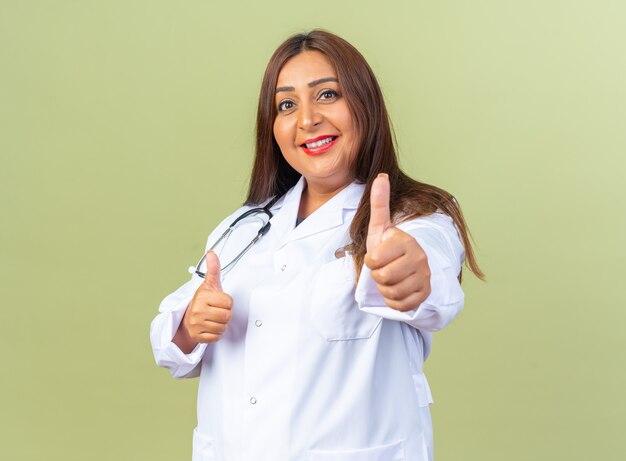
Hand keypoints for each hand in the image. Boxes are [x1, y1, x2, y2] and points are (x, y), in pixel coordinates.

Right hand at [173, 251, 232, 352]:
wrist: (188, 319)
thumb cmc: (202, 301)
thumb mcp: (209, 284)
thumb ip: (213, 269)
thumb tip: (211, 252)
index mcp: (203, 297)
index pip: (228, 302)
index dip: (227, 302)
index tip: (219, 301)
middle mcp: (198, 311)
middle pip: (227, 315)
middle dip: (225, 314)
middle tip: (217, 311)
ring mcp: (197, 324)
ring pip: (223, 327)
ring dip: (222, 324)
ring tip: (214, 319)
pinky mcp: (198, 336)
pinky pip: (217, 337)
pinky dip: (216, 334)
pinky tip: (211, 327)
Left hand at [364, 174, 430, 311]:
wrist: (406, 266)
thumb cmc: (388, 247)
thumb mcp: (380, 227)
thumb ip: (379, 203)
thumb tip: (381, 176)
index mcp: (406, 241)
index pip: (374, 260)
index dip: (370, 261)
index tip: (377, 255)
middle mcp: (420, 258)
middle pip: (382, 278)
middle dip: (377, 276)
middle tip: (383, 269)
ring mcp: (424, 277)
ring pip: (391, 292)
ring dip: (384, 289)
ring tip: (389, 278)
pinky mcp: (425, 294)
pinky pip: (400, 305)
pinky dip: (393, 301)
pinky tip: (396, 289)